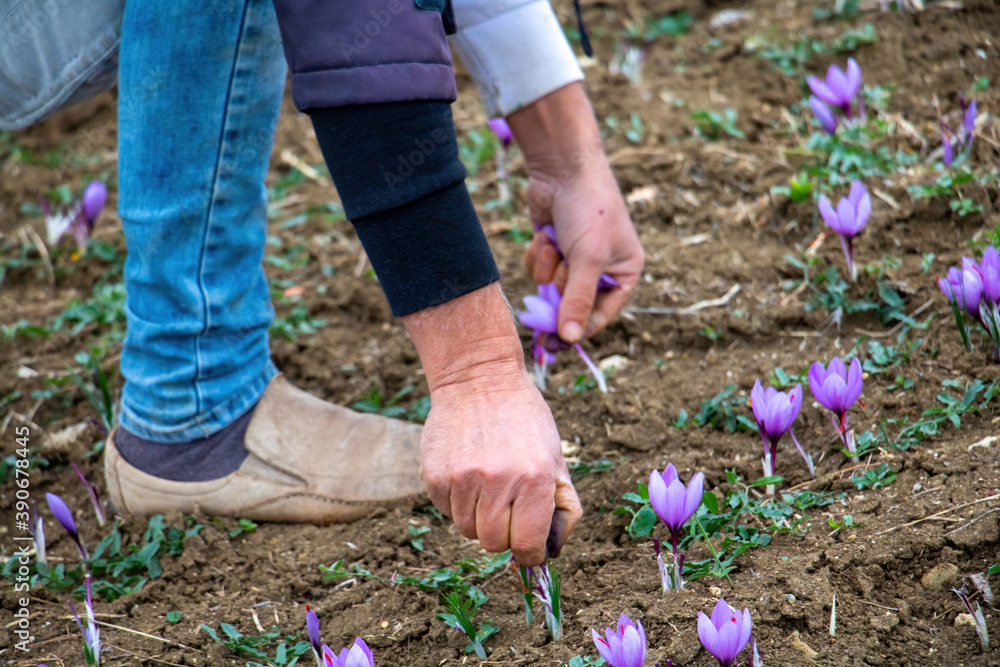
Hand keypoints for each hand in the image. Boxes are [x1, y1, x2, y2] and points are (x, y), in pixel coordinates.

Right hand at [420, 373, 580, 564]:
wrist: (479, 378)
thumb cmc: (524, 420)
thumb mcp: (557, 457)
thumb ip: (563, 508)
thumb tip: (551, 553)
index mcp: (535, 478)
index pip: (526, 546)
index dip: (529, 553)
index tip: (529, 547)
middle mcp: (498, 480)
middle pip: (493, 543)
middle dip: (504, 533)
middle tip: (508, 507)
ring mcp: (462, 478)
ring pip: (467, 530)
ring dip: (479, 517)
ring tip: (487, 484)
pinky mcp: (435, 475)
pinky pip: (446, 511)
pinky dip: (458, 502)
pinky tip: (467, 472)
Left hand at [508, 83, 643, 343]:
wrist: (564, 167)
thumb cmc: (589, 210)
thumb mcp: (588, 260)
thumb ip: (577, 301)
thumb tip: (569, 338)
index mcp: (624, 274)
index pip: (599, 316)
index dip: (576, 330)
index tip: (552, 344)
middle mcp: (601, 269)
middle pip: (570, 305)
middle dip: (557, 290)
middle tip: (552, 279)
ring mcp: (574, 259)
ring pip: (549, 287)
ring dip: (547, 267)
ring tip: (555, 243)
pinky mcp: (552, 248)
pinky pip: (537, 269)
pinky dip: (537, 254)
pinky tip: (545, 234)